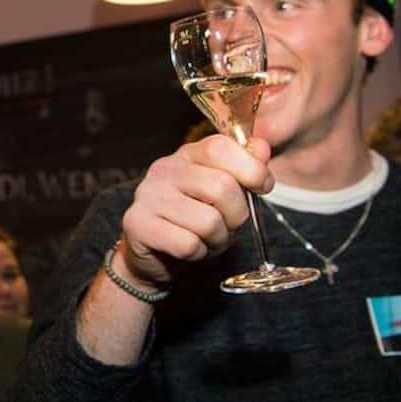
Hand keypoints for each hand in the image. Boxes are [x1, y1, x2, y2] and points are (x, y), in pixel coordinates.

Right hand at [118, 134, 272, 288]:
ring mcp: (148, 196)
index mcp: (187, 155)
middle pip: (220, 187)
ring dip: (218, 239)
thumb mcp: (225, 192)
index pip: (220, 148)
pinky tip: (191, 248)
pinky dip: (199, 253)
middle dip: (237, 215)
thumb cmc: (194, 220)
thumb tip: (262, 147)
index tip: (262, 187)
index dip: (251, 169)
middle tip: (230, 224)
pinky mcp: (138, 224)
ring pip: (208, 221)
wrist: (154, 254)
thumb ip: (245, 169)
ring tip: (209, 238)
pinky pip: (188, 245)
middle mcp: (164, 169)